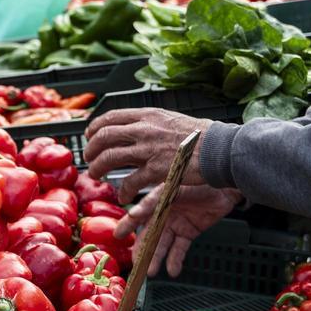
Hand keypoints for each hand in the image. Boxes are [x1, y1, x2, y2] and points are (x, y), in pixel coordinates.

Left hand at [83, 108, 213, 203]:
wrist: (221, 148)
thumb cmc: (201, 135)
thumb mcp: (170, 119)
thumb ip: (150, 123)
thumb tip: (132, 128)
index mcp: (147, 115)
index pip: (110, 117)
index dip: (95, 128)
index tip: (90, 136)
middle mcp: (145, 129)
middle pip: (104, 136)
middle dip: (91, 149)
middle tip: (89, 159)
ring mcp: (149, 149)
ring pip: (110, 157)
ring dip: (98, 168)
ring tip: (96, 175)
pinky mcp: (158, 170)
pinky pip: (130, 181)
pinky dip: (123, 190)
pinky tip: (123, 196)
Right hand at [117, 184, 242, 276]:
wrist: (225, 186)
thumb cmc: (199, 180)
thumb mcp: (173, 188)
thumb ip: (154, 200)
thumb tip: (135, 212)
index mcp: (157, 200)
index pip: (140, 214)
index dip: (128, 224)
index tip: (118, 235)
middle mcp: (164, 213)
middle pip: (150, 234)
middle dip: (142, 250)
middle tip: (135, 263)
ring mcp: (176, 223)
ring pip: (163, 244)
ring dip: (157, 258)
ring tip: (151, 272)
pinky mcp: (189, 232)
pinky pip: (180, 248)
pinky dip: (176, 260)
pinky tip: (172, 270)